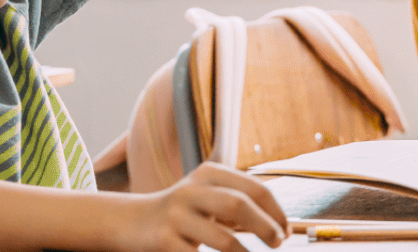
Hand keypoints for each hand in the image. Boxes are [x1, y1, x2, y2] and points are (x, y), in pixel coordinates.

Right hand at [117, 163, 287, 251]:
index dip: (276, 211)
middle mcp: (191, 190)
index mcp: (208, 174)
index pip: (253, 188)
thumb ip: (240, 204)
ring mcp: (175, 216)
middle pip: (238, 206)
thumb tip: (280, 227)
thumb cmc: (184, 213)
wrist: (133, 222)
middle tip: (277, 243)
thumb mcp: (208, 196)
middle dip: (265, 228)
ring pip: (223, 240)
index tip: (285, 229)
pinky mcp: (164, 242)